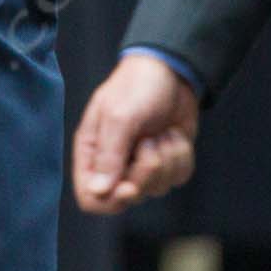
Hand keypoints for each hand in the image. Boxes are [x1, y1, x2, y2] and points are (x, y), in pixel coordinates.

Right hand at [72, 53, 200, 214]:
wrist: (173, 71)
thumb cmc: (137, 87)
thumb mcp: (119, 117)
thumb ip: (108, 156)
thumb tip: (98, 192)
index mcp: (92, 152)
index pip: (90, 197)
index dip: (110, 199)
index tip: (129, 186)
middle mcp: (114, 163)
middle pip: (127, 198)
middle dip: (145, 173)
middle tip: (149, 144)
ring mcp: (141, 164)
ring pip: (156, 189)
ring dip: (165, 158)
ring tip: (158, 131)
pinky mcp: (167, 162)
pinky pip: (178, 178)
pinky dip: (181, 156)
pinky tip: (172, 134)